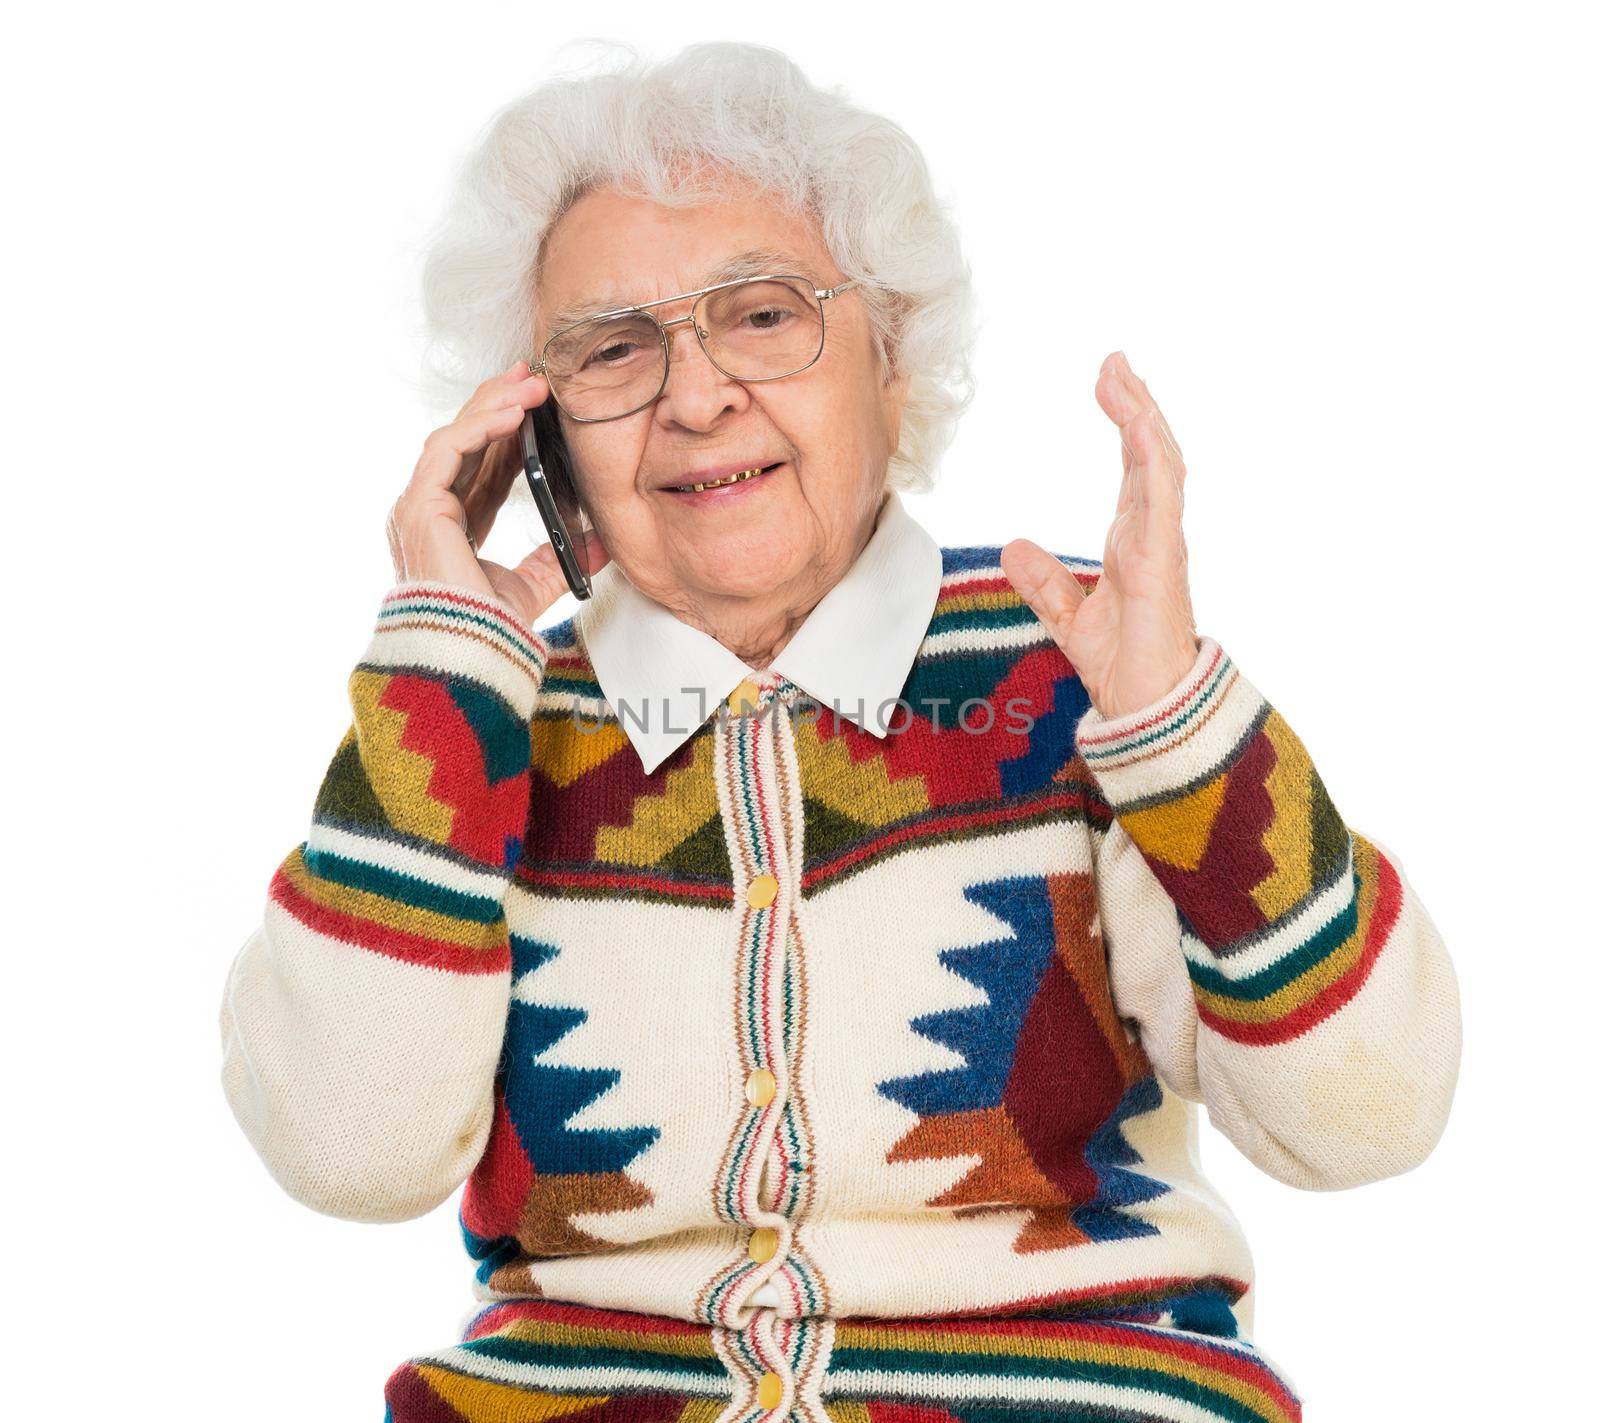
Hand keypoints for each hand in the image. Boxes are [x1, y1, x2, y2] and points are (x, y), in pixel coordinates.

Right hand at [385, 359, 609, 629]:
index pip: (481, 461)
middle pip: (465, 439)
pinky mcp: (419, 507)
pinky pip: (447, 450)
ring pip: (454, 435)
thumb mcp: (535, 584)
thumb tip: (600, 543)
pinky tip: (511, 412)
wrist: (468, 653)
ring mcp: (419, 506)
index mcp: (454, 523)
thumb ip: (559, 559)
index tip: (536, 400)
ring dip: (493, 405)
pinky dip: (478, 426)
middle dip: (498, 400)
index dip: (507, 427)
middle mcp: (431, 509)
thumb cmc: (488, 627)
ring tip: (531, 386)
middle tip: (533, 374)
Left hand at [1001, 351, 1199, 719]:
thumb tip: (1013, 547)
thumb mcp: (1068, 618)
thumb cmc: (1123, 666)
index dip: (1124, 422)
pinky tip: (1140, 426)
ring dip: (1143, 417)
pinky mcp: (1162, 561)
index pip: (1133, 467)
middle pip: (1150, 453)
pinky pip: (1161, 500)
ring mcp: (1162, 544)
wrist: (1145, 707)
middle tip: (1115, 361)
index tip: (1108, 381)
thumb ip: (1044, 582)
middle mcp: (1153, 533)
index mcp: (1134, 540)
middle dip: (1136, 404)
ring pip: (1160, 465)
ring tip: (1123, 377)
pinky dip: (1153, 459)